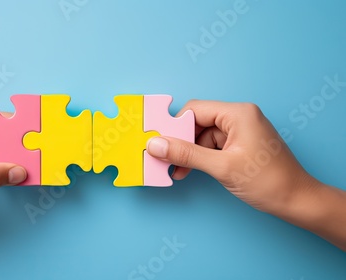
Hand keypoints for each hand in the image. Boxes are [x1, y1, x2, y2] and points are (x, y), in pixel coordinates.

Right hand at [147, 100, 345, 250]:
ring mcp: (240, 131)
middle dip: (181, 142)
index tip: (159, 143)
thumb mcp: (221, 167)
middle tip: (165, 159)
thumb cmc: (268, 181)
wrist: (297, 201)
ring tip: (178, 170)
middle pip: (198, 122)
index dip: (175, 126)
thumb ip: (186, 154)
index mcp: (238, 114)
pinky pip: (212, 146)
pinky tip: (189, 170)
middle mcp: (239, 117)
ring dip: (189, 153)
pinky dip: (200, 158)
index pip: (195, 110)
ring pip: (203, 136)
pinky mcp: (240, 144)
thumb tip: (156, 145)